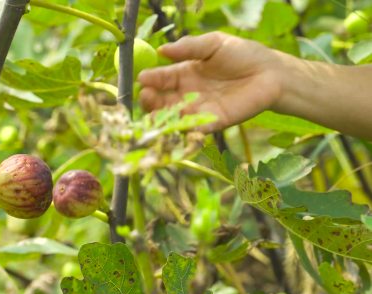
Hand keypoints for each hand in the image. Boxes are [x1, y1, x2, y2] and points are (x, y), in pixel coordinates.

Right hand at [138, 32, 287, 131]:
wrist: (271, 73)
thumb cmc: (243, 54)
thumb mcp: (214, 44)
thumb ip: (189, 47)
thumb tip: (162, 50)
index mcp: (184, 74)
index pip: (161, 79)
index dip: (151, 79)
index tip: (142, 78)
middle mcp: (187, 94)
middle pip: (161, 101)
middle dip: (151, 101)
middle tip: (146, 97)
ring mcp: (198, 110)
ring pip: (173, 117)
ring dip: (162, 118)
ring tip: (155, 116)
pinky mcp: (213, 123)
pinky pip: (195, 129)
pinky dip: (185, 130)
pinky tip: (177, 127)